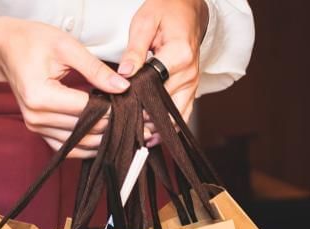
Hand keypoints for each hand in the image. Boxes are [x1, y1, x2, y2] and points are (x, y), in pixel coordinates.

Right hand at [0, 17, 153, 157]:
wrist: (6, 50)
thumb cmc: (33, 42)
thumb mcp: (67, 47)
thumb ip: (96, 69)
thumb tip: (123, 88)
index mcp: (41, 95)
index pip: (88, 111)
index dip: (116, 110)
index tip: (140, 108)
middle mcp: (36, 117)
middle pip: (86, 130)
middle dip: (116, 127)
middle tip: (143, 123)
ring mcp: (36, 127)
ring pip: (80, 145)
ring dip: (106, 141)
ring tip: (131, 132)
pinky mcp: (39, 132)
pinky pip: (68, 148)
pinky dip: (89, 145)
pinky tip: (108, 138)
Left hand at [118, 0, 208, 145]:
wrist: (186, 9)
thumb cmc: (164, 12)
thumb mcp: (144, 24)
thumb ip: (134, 51)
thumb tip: (124, 75)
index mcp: (178, 55)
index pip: (154, 87)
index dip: (134, 100)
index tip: (117, 110)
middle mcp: (189, 73)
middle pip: (163, 106)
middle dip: (141, 118)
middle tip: (119, 127)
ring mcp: (193, 84)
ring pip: (174, 117)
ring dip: (154, 126)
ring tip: (132, 135)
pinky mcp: (192, 90)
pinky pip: (182, 115)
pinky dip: (166, 126)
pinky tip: (150, 135)